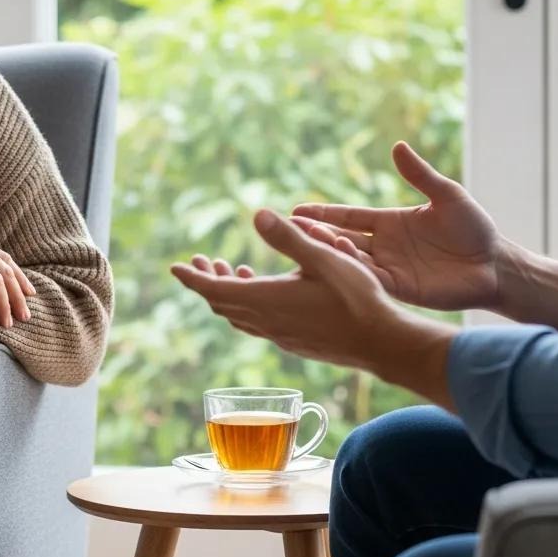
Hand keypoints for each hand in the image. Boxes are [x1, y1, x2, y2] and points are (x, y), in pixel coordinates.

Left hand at [172, 210, 458, 408]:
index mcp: (267, 300)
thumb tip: (257, 213)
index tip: (174, 267)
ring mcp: (280, 336)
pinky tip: (265, 292)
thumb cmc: (357, 298)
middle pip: (222, 304)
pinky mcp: (294, 343)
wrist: (383, 343)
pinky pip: (258, 324)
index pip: (214, 291)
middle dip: (207, 282)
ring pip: (240, 316)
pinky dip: (248, 305)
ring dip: (228, 294)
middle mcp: (267, 322)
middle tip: (200, 262)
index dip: (192, 279)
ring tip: (231, 271)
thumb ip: (288, 237)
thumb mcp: (323, 258)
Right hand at [291, 141, 510, 313]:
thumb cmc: (474, 227)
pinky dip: (354, 271)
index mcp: (389, 222)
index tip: (296, 209)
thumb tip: (397, 146)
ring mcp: (390, 268)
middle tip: (289, 228)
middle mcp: (383, 245)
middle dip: (316, 233)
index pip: (348, 216)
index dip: (324, 213)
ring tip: (307, 241)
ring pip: (350, 260)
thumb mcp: (447, 195)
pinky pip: (370, 280)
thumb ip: (420, 175)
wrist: (495, 264)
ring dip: (330, 251)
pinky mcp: (401, 288)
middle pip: (341, 238)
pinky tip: (340, 259)